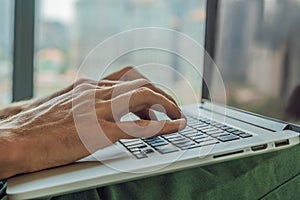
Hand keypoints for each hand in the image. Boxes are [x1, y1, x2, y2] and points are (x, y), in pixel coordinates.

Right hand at [0, 67, 185, 178]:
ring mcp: (97, 110)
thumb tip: (96, 108)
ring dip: (166, 105)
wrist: (13, 138)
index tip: (156, 100)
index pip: (127, 77)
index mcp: (87, 86)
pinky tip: (174, 127)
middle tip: (173, 108)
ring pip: (144, 96)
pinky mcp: (97, 131)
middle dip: (163, 95)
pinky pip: (138, 125)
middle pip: (141, 83)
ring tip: (177, 117)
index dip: (147, 87)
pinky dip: (161, 125)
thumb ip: (82, 102)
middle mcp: (95, 92)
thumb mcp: (62, 104)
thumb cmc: (32, 125)